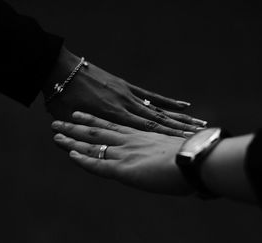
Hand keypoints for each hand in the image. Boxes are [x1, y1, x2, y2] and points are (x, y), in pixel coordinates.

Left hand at [44, 47, 206, 137]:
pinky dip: (167, 102)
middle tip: (201, 137)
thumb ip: (89, 136)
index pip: (147, 130)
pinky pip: (151, 97)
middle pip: (159, 120)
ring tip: (199, 124)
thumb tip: (98, 154)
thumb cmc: (61, 97)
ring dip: (179, 119)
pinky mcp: (127, 88)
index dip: (167, 138)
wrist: (60, 68)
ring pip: (159, 110)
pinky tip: (184, 106)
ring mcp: (128, 96)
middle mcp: (125, 106)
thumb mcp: (75, 122)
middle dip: (180, 130)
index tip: (186, 145)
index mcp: (113, 116)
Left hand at [51, 111, 194, 195]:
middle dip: (76, 126)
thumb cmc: (195, 153)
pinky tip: (70, 156)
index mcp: (142, 132)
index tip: (78, 115)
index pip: (110, 125)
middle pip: (97, 130)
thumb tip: (166, 147)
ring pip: (94, 143)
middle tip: (59, 121)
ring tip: (55, 134)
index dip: (92, 120)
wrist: (198, 158)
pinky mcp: (125, 168)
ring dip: (73, 139)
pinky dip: (83, 160)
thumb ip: (166, 143)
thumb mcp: (177, 144)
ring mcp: (126, 151)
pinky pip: (99, 164)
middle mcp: (131, 137)